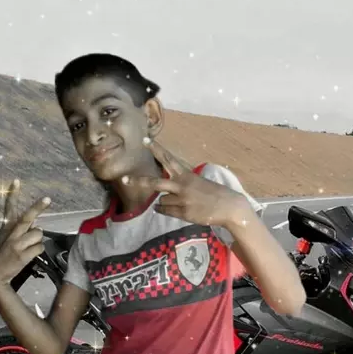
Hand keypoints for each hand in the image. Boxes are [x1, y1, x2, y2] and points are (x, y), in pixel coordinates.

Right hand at [0, 178, 50, 290]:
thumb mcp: (4, 240)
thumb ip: (19, 231)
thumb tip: (37, 226)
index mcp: (5, 228)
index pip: (9, 208)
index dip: (13, 194)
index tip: (17, 181)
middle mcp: (12, 234)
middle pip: (28, 217)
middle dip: (38, 207)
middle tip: (48, 199)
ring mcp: (17, 244)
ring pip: (38, 234)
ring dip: (38, 240)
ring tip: (28, 248)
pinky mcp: (23, 255)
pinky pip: (40, 247)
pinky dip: (38, 251)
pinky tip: (30, 255)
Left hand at [123, 141, 246, 227]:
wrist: (228, 206)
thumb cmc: (213, 193)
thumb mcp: (198, 183)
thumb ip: (182, 184)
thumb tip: (165, 194)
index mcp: (186, 174)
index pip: (169, 159)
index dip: (157, 149)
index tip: (145, 140)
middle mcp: (182, 186)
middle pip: (156, 183)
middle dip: (139, 181)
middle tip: (124, 179)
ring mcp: (182, 200)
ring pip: (161, 200)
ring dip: (165, 201)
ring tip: (178, 202)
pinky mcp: (183, 213)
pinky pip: (166, 211)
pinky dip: (165, 210)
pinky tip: (173, 209)